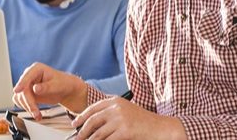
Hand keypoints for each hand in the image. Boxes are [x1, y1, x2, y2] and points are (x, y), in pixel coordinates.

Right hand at [12, 62, 87, 120]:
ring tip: (38, 115)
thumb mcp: (57, 85)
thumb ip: (46, 87)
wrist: (65, 90)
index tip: (17, 91)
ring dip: (27, 107)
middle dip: (29, 103)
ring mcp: (27, 84)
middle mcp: (29, 75)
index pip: (26, 77)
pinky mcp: (26, 93)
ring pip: (20, 97)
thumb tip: (35, 88)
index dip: (21, 84)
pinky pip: (20, 101)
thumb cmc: (63, 84)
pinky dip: (26, 108)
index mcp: (37, 69)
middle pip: (22, 90)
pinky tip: (35, 112)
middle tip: (36, 113)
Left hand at [72, 96, 186, 139]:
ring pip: (98, 133)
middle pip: (92, 120)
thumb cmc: (143, 121)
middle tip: (77, 138)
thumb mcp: (126, 110)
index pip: (92, 108)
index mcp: (115, 101)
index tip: (75, 124)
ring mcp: (120, 119)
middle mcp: (116, 108)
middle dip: (82, 131)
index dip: (81, 117)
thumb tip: (93, 121)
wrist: (161, 128)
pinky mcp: (124, 131)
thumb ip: (111, 112)